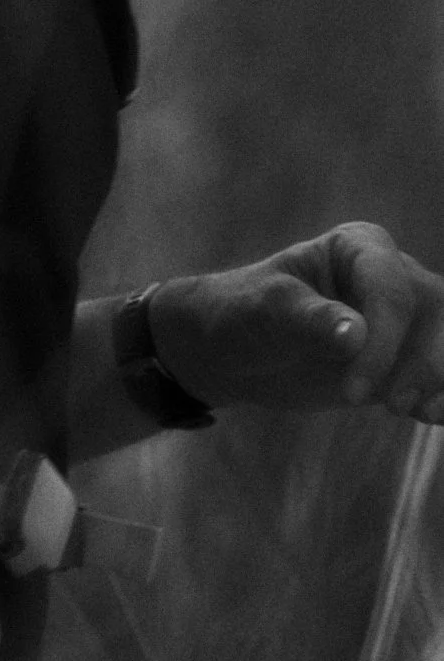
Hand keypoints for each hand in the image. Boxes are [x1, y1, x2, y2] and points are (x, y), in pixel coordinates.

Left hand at [149, 222, 443, 421]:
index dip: (383, 341)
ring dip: (439, 378)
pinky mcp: (405, 357)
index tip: (353, 390)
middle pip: (434, 312)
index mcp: (361, 247)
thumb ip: (309, 318)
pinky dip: (441, 392)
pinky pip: (438, 371)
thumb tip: (357, 334)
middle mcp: (393, 276)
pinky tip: (431, 413)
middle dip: (424, 361)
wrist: (237, 351)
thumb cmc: (245, 314)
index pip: (391, 290)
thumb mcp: (265, 311)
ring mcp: (405, 318)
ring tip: (419, 411)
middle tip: (392, 404)